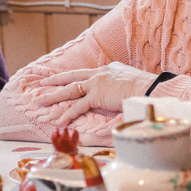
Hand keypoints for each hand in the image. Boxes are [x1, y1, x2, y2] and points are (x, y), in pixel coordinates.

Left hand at [30, 62, 156, 126]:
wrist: (149, 88)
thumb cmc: (147, 88)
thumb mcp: (133, 82)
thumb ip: (125, 87)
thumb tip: (128, 95)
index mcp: (108, 69)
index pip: (87, 73)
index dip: (74, 76)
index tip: (65, 77)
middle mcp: (99, 74)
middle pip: (72, 77)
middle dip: (55, 80)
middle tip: (43, 83)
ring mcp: (96, 84)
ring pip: (69, 90)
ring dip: (53, 96)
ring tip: (40, 102)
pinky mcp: (96, 96)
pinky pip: (77, 106)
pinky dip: (67, 114)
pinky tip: (58, 120)